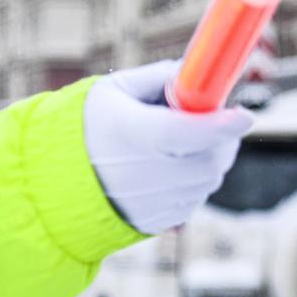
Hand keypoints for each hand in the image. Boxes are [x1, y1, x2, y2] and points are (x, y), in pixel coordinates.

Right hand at [83, 60, 253, 233]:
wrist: (53, 180)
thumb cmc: (84, 127)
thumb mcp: (113, 90)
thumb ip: (158, 77)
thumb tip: (195, 73)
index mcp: (134, 134)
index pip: (189, 132)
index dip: (221, 124)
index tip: (243, 113)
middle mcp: (146, 174)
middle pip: (209, 160)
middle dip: (222, 138)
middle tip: (217, 119)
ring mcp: (152, 203)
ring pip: (207, 181)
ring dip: (209, 158)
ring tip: (181, 142)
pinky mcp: (157, 223)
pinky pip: (194, 199)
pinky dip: (194, 180)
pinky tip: (170, 165)